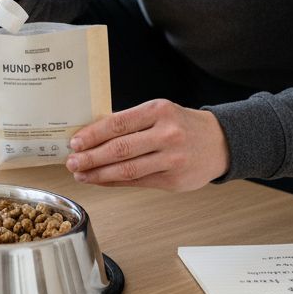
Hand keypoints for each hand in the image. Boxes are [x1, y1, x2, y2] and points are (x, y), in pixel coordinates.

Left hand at [66, 99, 230, 190]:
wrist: (220, 142)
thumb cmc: (183, 125)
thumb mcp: (160, 112)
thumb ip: (131, 122)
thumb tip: (93, 135)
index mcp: (159, 111)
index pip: (118, 124)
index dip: (92, 135)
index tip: (75, 142)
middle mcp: (167, 134)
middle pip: (120, 149)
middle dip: (91, 157)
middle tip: (72, 162)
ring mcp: (171, 159)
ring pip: (127, 170)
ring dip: (99, 174)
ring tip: (82, 174)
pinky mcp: (174, 181)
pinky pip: (137, 182)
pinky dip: (115, 182)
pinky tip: (101, 180)